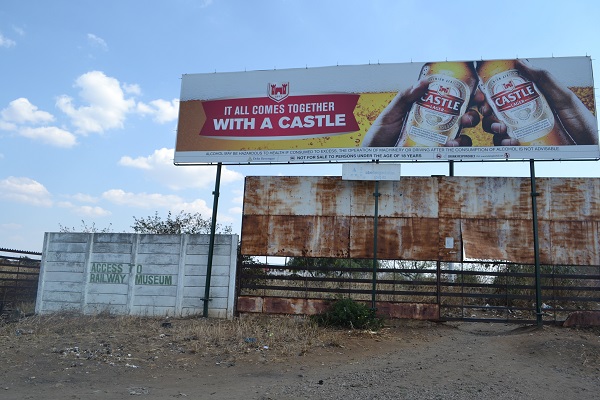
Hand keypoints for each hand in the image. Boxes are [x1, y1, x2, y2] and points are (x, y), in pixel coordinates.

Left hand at [362, 79, 479, 146]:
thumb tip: (423, 82)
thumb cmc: (380, 134)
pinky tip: (450, 145)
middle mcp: (434, 125)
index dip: (466, 96)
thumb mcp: (391, 112)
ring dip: (466, 132)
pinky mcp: (433, 154)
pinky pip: (450, 151)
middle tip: (469, 115)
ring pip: (461, 134)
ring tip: (461, 131)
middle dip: (473, 114)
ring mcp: (435, 140)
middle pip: (461, 117)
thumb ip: (405, 97)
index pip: (450, 101)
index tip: (476, 93)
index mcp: (427, 110)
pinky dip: (455, 146)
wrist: (372, 156)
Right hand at [477, 59, 597, 145]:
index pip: (505, 94)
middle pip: (496, 111)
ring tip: (500, 128)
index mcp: (530, 100)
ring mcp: (523, 131)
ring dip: (493, 127)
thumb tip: (521, 61)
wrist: (589, 144)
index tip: (482, 94)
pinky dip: (504, 143)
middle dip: (487, 111)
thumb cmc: (581, 119)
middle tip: (487, 112)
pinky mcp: (525, 146)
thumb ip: (543, 79)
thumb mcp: (563, 95)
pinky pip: (506, 145)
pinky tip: (510, 142)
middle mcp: (524, 115)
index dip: (490, 94)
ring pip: (497, 128)